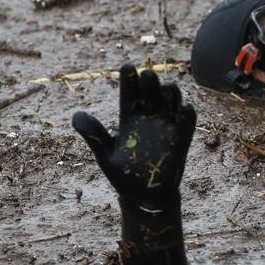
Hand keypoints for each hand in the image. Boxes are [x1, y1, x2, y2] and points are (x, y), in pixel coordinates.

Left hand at [73, 66, 195, 264]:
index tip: (127, 67)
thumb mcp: (105, 155)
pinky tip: (186, 107)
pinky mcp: (180, 141)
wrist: (143, 198)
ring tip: (168, 87)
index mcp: (129, 119)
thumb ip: (93, 135)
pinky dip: (187, 115)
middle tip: (147, 74)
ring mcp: (166, 128)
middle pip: (151, 93)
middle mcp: (149, 119)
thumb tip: (76, 115)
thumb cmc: (123, 175)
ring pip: (171, 103)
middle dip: (150, 83)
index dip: (129, 81)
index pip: (129, 94)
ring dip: (171, 94)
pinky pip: (186, 125)